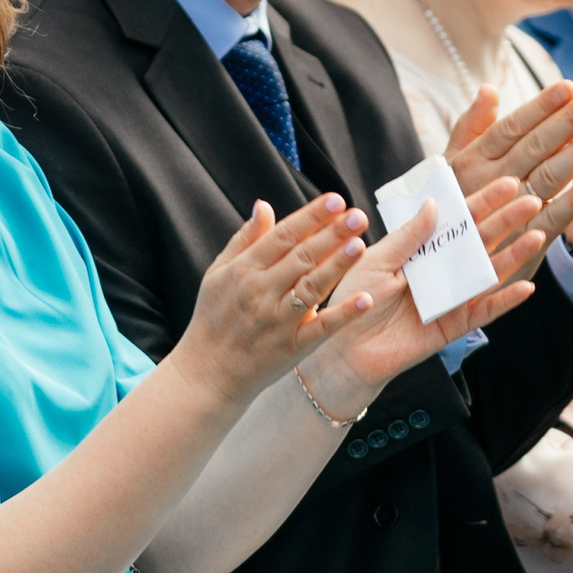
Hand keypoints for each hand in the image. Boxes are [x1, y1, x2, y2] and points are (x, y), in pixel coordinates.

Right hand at [178, 194, 387, 402]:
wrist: (207, 373)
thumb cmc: (213, 318)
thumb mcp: (218, 273)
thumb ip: (245, 239)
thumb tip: (264, 205)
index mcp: (244, 271)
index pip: (283, 236)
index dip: (310, 216)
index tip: (335, 199)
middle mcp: (261, 292)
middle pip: (302, 257)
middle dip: (332, 234)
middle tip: (358, 215)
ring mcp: (277, 320)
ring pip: (312, 287)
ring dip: (338, 265)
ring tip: (360, 243)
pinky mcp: (292, 346)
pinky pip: (321, 328)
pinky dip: (343, 314)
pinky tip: (365, 299)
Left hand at [305, 198, 545, 413]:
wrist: (344, 348)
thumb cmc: (354, 300)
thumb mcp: (376, 260)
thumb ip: (408, 236)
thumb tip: (436, 205)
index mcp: (421, 250)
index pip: (456, 221)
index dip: (482, 202)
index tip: (507, 183)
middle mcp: (440, 271)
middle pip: (479, 242)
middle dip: (506, 221)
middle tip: (533, 200)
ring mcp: (449, 298)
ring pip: (487, 273)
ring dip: (513, 255)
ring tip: (538, 235)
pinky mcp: (452, 326)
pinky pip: (483, 312)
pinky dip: (504, 301)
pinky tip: (527, 287)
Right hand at [441, 80, 572, 254]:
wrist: (435, 270)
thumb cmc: (448, 207)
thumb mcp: (449, 166)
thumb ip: (471, 128)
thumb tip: (489, 89)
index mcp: (473, 162)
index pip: (510, 128)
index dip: (540, 107)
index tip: (568, 86)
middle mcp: (489, 185)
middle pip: (532, 148)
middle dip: (565, 122)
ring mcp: (505, 216)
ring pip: (546, 179)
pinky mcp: (522, 247)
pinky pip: (550, 222)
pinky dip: (572, 203)